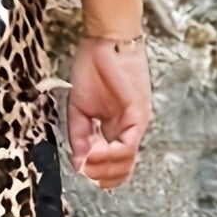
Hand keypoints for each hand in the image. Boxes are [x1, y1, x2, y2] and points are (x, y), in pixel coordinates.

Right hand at [67, 35, 151, 190]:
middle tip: (82, 168)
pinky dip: (109, 154)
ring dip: (102, 167)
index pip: (115, 165)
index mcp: (117, 128)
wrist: (105, 40)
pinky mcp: (139, 115)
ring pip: (126, 163)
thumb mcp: (79, 108)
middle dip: (99, 175)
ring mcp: (137, 123)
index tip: (80, 169)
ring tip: (86, 160)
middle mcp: (130, 129)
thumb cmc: (94, 66)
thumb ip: (79, 136)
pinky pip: (127, 146)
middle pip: (122, 171)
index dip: (97, 174)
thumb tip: (78, 163)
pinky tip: (94, 151)